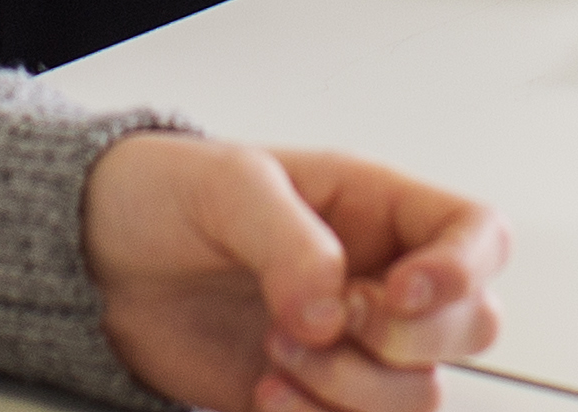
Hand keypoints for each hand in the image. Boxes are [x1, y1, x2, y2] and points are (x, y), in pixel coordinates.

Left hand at [82, 136, 509, 411]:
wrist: (99, 266)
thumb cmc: (164, 197)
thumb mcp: (226, 186)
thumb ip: (286, 238)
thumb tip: (331, 306)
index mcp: (376, 209)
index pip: (477, 235)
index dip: (464, 271)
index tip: (398, 292)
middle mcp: (379, 281)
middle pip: (471, 329)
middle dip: (402, 341)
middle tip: (328, 320)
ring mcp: (352, 349)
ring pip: (418, 397)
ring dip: (351, 389)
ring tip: (276, 353)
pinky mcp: (315, 401)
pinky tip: (263, 393)